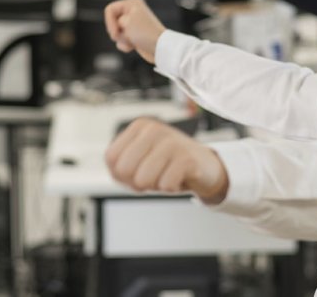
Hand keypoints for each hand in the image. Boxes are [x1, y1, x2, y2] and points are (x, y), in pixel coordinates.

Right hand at [104, 0, 166, 63]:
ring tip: (132, 40)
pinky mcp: (134, 35)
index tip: (115, 31)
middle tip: (126, 35)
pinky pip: (121, 40)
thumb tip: (118, 28)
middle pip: (112, 22)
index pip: (109, 9)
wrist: (160, 48)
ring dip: (121, 39)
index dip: (109, 22)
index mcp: (131, 3)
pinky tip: (133, 46)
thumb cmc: (146, 33)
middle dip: (116, 32)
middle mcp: (132, 11)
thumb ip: (115, 20)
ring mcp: (133, 24)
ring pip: (116, 32)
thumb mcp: (125, 22)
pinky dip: (125, 45)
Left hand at [105, 117, 228, 202]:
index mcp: (139, 126)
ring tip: (167, 175)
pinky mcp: (187, 158)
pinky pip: (165, 185)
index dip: (122, 175)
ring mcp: (171, 141)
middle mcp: (154, 129)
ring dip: (155, 186)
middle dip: (136, 182)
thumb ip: (120, 165)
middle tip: (154, 176)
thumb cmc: (169, 163)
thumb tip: (118, 172)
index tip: (139, 171)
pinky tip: (179, 178)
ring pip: (143, 180)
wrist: (205, 165)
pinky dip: (171, 189)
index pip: (111, 158)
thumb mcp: (140, 158)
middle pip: (124, 170)